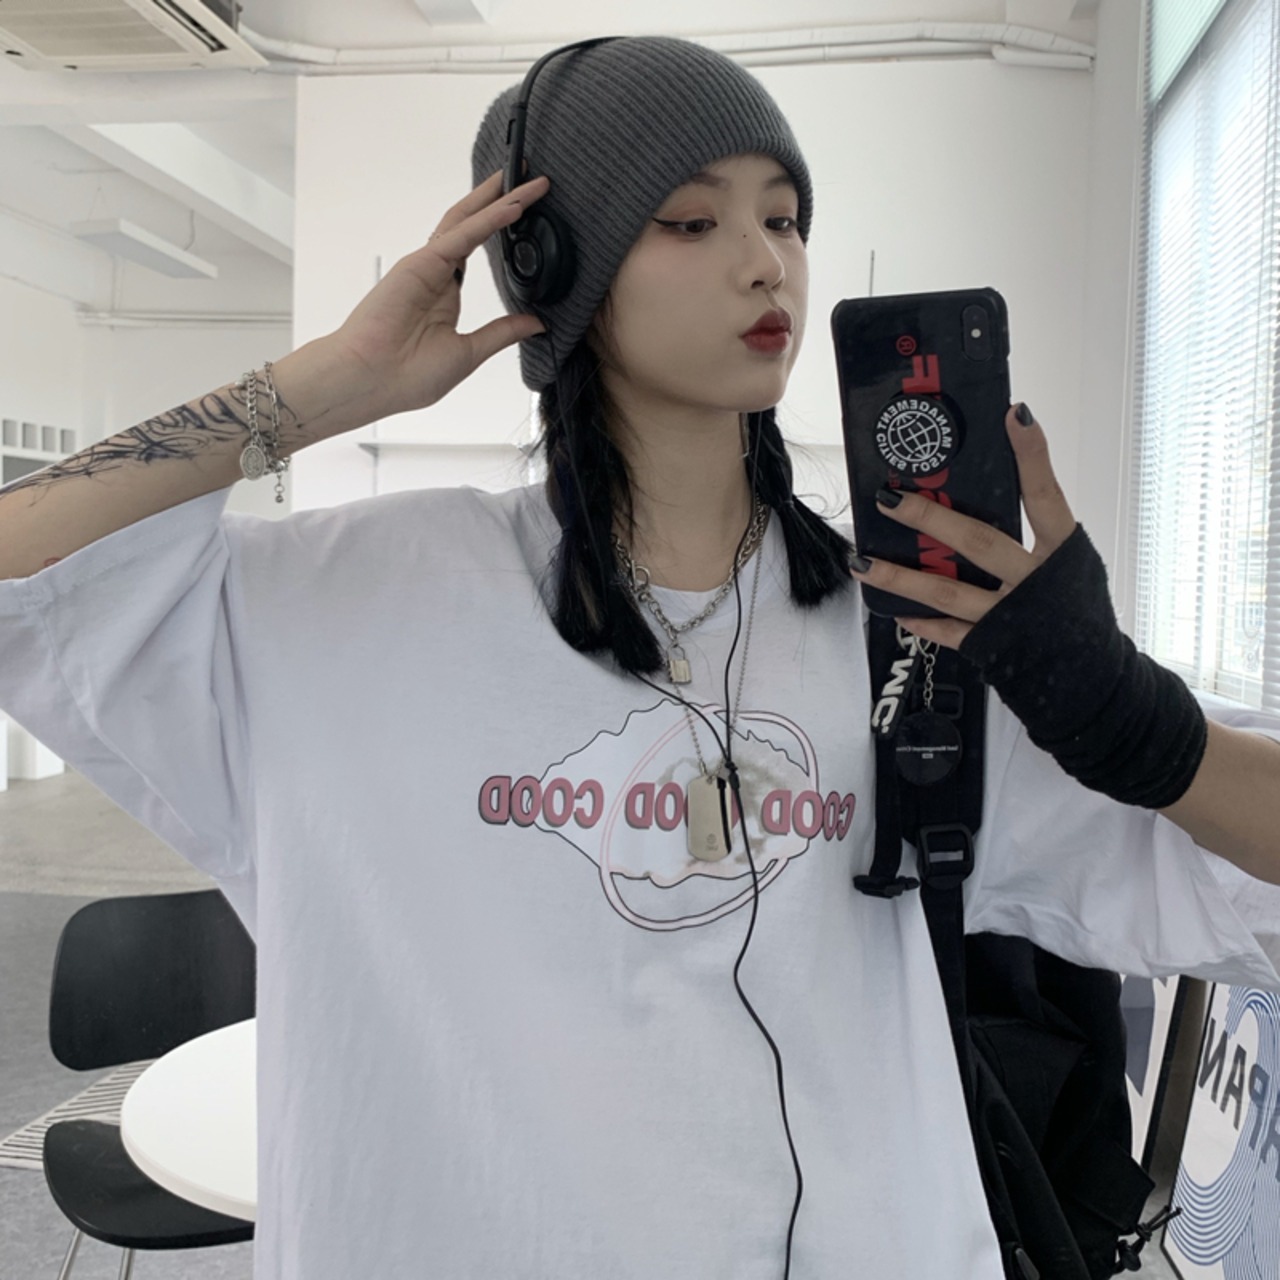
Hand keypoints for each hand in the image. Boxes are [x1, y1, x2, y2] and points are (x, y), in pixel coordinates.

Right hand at [330, 168, 550, 419]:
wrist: (371, 382)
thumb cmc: (407, 376)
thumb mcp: (470, 352)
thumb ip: (503, 333)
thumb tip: (536, 323)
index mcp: (446, 293)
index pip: (479, 248)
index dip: (503, 228)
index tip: (531, 213)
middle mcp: (437, 272)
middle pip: (474, 224)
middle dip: (502, 199)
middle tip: (533, 178)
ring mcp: (427, 265)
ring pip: (467, 220)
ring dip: (498, 198)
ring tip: (527, 178)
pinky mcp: (421, 264)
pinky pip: (461, 236)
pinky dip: (488, 221)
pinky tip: (512, 208)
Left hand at [850, 403, 1078, 648]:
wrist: (1095, 681)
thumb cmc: (1078, 614)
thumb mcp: (1073, 568)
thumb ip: (1039, 535)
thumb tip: (992, 494)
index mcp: (1063, 554)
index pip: (1046, 496)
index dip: (1032, 457)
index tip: (1014, 417)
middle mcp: (1036, 582)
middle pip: (977, 542)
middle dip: (929, 518)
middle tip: (889, 498)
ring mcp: (1010, 616)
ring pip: (946, 591)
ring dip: (899, 577)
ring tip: (862, 562)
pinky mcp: (993, 647)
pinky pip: (949, 632)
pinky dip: (920, 621)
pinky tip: (894, 611)